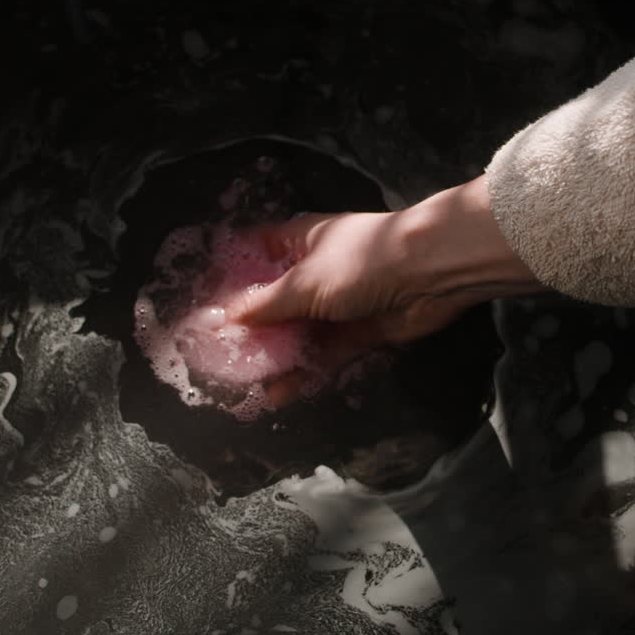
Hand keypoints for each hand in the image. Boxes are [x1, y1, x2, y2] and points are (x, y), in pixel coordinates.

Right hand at [230, 175, 543, 402]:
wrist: (429, 275)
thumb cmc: (360, 262)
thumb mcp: (303, 283)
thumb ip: (264, 305)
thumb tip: (227, 318)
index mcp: (300, 241)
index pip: (257, 252)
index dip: (232, 274)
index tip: (205, 304)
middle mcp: (316, 271)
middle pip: (276, 300)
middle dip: (251, 326)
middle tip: (218, 355)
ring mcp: (339, 303)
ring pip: (299, 332)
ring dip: (276, 356)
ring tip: (245, 383)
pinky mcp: (359, 331)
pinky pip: (324, 354)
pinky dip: (304, 372)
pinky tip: (279, 394)